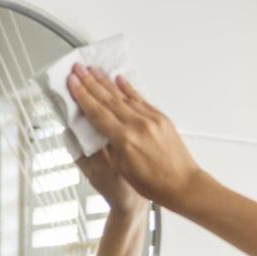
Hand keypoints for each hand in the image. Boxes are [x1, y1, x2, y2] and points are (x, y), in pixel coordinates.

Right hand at [68, 64, 202, 210]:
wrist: (183, 185)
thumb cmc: (154, 184)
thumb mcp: (122, 168)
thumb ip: (110, 145)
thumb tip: (99, 129)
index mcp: (125, 140)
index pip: (98, 113)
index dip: (83, 96)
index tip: (73, 83)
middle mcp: (138, 125)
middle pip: (108, 99)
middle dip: (90, 82)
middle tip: (78, 69)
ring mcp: (151, 119)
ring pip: (123, 96)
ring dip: (106, 82)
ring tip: (93, 70)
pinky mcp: (161, 118)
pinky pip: (140, 99)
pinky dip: (128, 89)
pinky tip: (119, 79)